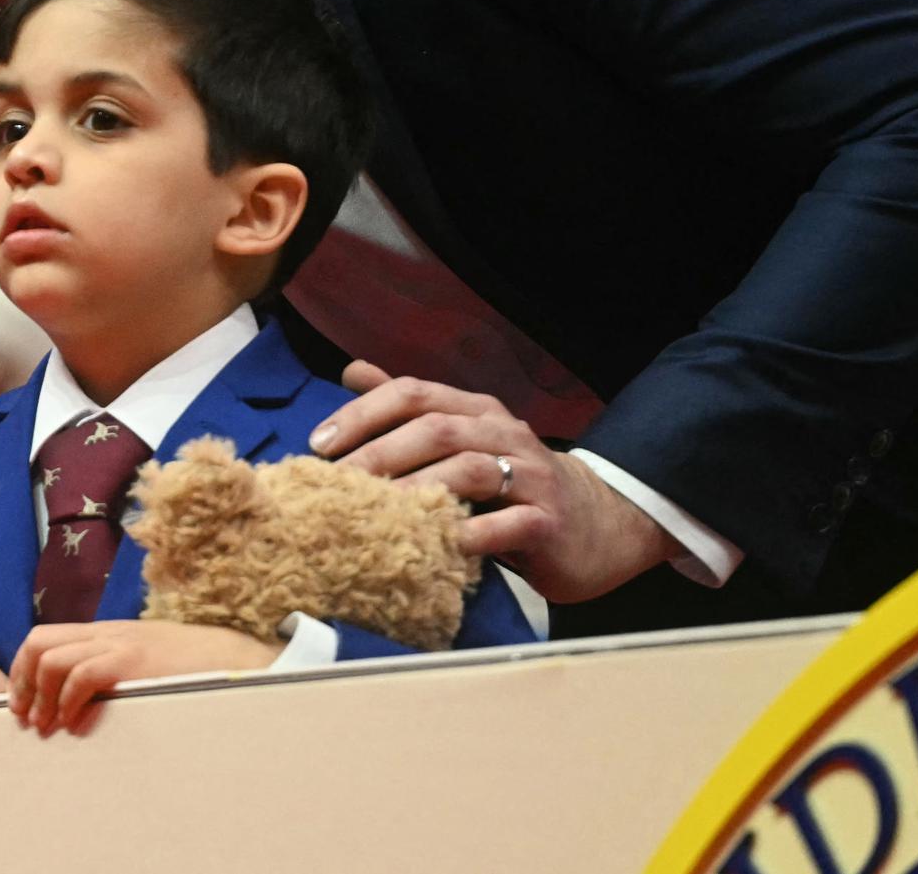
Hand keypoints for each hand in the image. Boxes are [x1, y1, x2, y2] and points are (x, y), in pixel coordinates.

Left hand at [8, 620, 280, 735]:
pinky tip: (73, 723)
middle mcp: (105, 633)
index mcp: (103, 633)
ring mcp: (118, 645)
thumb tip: (79, 705)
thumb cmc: (189, 668)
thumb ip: (110, 673)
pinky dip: (69, 701)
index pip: (43, 638)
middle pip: (38, 642)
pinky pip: (83, 674)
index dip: (21, 671)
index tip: (20, 704)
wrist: (232, 658)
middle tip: (26, 718)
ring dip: (41, 696)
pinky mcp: (133, 662)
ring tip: (47, 726)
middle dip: (22, 682)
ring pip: (53, 658)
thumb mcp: (141, 663)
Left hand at [311, 363, 675, 601]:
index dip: (363, 414)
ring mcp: (531, 476)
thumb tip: (351, 370)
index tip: (318, 444)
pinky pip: (509, 524)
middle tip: (336, 484)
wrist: (599, 523)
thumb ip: (410, 407)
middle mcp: (502, 433)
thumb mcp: (464, 436)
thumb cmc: (515, 482)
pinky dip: (472, 533)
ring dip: (419, 491)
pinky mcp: (550, 522)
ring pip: (470, 470)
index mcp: (475, 410)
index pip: (413, 393)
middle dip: (379, 454)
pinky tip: (440, 546)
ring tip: (376, 514)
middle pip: (436, 429)